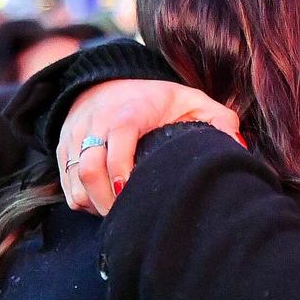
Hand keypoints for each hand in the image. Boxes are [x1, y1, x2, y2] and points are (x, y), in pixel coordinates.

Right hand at [57, 80, 242, 215]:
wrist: (107, 83)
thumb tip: (237, 145)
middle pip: (88, 167)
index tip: (134, 192)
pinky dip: (83, 201)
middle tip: (131, 216)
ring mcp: (75, 136)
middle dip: (107, 201)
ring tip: (121, 213)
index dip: (122, 170)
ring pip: (73, 181)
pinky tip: (106, 204)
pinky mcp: (62, 149)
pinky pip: (66, 186)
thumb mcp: (191, 101)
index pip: (118, 137)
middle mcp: (96, 122)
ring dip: (95, 205)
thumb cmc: (157, 100)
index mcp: (129, 110)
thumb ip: (219, 119)